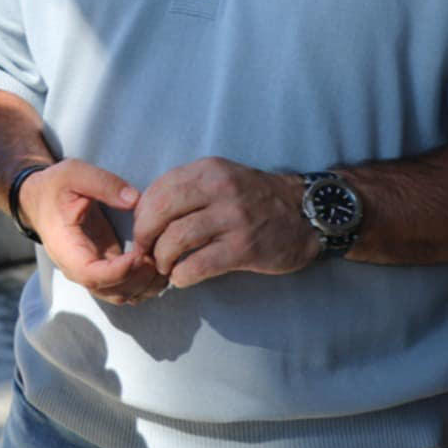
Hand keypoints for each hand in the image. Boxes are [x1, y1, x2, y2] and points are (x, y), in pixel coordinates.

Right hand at [18, 160, 166, 304]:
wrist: (41, 198)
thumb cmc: (55, 186)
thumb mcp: (74, 174)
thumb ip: (103, 183)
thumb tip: (134, 200)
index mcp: (66, 248)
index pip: (91, 275)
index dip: (118, 272)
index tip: (140, 255)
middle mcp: (78, 267)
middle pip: (111, 291)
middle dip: (139, 278)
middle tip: (158, 255)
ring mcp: (93, 270)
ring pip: (121, 294)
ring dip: (145, 285)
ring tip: (163, 259)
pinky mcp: (106, 266)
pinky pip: (126, 286)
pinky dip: (145, 282)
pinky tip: (159, 262)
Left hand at [132, 158, 316, 287]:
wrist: (305, 212)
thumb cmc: (256, 197)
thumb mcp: (222, 177)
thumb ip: (188, 188)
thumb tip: (146, 213)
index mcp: (209, 170)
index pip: (158, 189)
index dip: (142, 215)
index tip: (143, 231)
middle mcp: (219, 189)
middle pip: (161, 213)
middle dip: (145, 237)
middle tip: (146, 252)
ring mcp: (233, 218)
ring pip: (176, 240)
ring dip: (162, 259)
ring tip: (165, 267)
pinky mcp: (244, 248)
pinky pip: (199, 265)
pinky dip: (182, 275)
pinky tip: (182, 278)